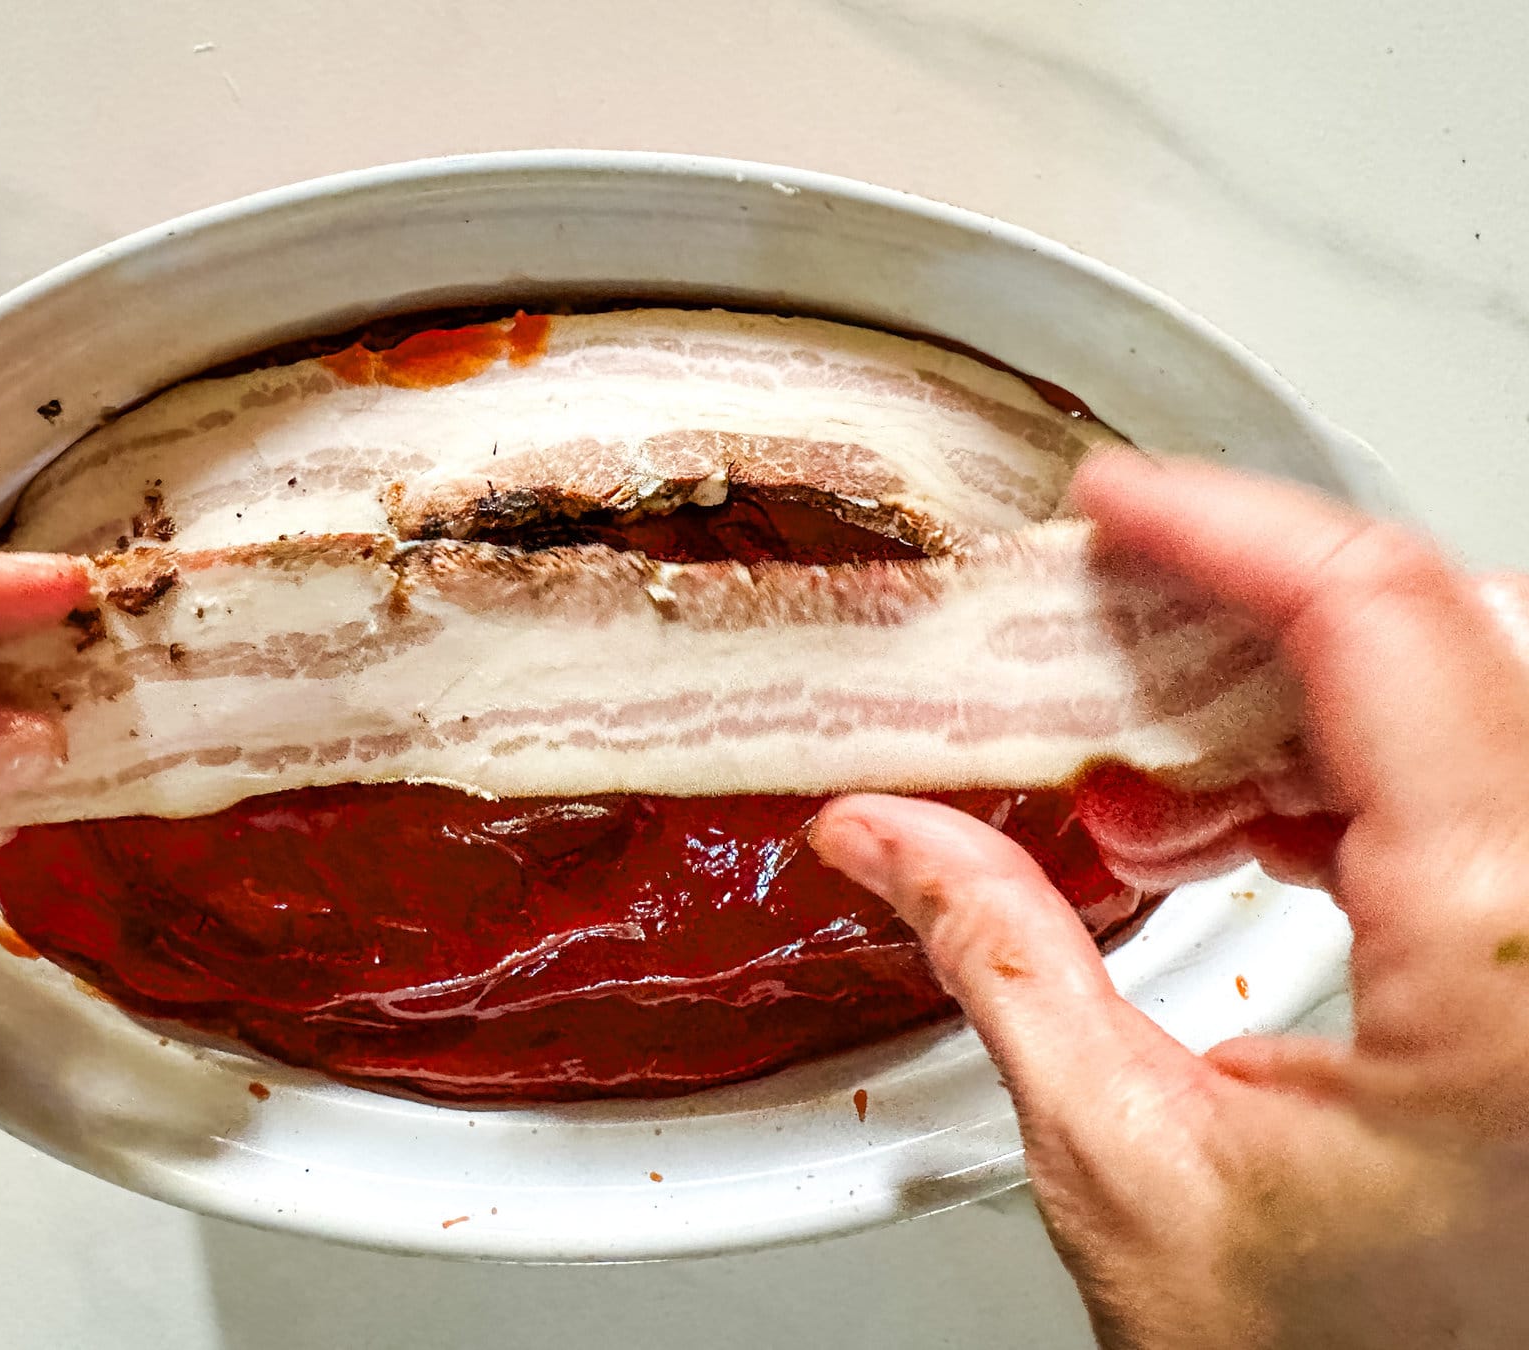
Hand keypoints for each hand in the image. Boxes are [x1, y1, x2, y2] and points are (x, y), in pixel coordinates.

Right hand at [812, 451, 1528, 1348]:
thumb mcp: (1131, 1166)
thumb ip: (998, 960)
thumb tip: (882, 836)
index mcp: (1504, 953)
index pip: (1381, 626)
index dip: (1228, 530)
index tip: (1117, 501)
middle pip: (1442, 633)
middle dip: (1254, 615)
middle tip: (1113, 622)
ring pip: (1466, 696)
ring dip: (1287, 703)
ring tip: (1140, 781)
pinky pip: (1472, 786)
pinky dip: (1334, 777)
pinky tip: (1220, 832)